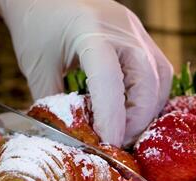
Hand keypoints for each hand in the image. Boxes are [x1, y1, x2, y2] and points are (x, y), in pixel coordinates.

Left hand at [0, 0, 172, 146]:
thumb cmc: (35, 21)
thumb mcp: (37, 64)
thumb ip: (53, 101)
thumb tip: (69, 134)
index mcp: (90, 29)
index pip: (109, 78)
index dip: (111, 117)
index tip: (107, 144)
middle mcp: (121, 27)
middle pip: (148, 79)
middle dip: (137, 117)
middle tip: (118, 141)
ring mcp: (133, 29)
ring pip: (159, 74)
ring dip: (147, 107)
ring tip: (126, 127)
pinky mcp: (136, 34)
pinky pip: (156, 67)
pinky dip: (148, 94)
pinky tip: (132, 107)